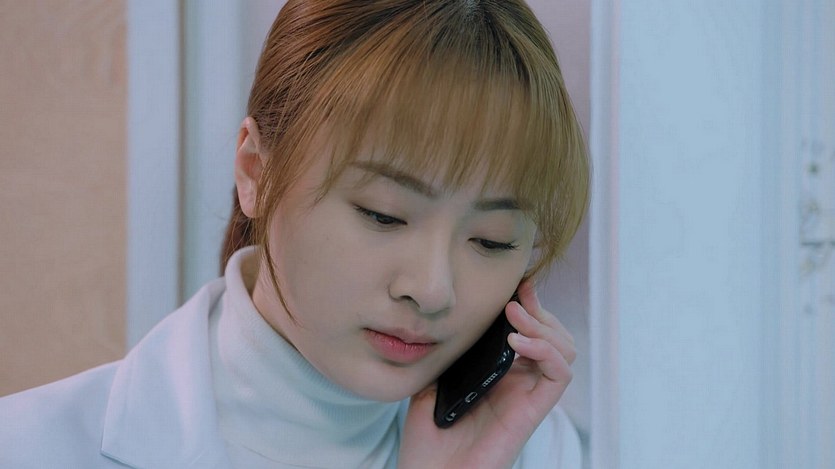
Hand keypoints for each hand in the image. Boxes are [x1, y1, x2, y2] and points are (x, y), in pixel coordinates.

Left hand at [398, 279, 575, 468]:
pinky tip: (516, 341)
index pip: (531, 330)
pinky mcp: (533, 412)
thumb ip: (452, 349)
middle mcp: (520, 382)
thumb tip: (463, 313)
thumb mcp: (434, 378)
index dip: (529, 304)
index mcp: (501, 372)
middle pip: (554, 335)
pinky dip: (545, 350)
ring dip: (544, 325)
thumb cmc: (428, 436)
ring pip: (565, 350)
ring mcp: (528, 396)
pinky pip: (559, 375)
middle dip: (539, 310)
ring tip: (514, 316)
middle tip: (515, 298)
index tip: (515, 284)